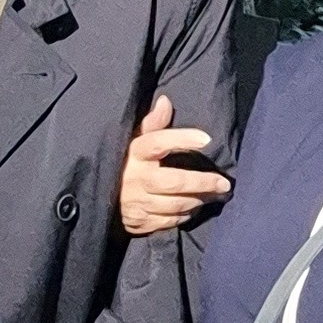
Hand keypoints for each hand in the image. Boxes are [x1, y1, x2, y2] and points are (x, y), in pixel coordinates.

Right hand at [117, 93, 230, 238]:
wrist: (98, 197)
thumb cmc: (125, 164)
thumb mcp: (134, 141)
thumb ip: (152, 124)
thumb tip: (166, 101)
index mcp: (134, 154)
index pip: (158, 142)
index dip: (183, 139)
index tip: (207, 138)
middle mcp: (135, 179)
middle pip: (175, 182)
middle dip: (204, 183)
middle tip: (224, 183)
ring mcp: (137, 203)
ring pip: (176, 204)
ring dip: (200, 200)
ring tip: (215, 195)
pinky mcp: (140, 222)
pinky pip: (171, 220)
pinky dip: (186, 215)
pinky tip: (196, 207)